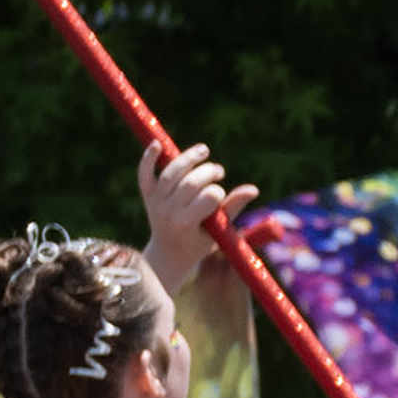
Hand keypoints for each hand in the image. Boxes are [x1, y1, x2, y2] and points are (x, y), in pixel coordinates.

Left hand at [141, 137, 250, 287]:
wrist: (168, 254)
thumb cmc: (199, 244)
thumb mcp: (219, 231)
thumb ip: (234, 207)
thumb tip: (253, 189)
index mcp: (187, 224)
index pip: (208, 198)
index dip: (218, 192)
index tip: (222, 195)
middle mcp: (168, 212)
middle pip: (189, 183)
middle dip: (208, 172)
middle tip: (219, 172)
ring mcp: (156, 203)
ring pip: (170, 173)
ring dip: (188, 158)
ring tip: (204, 151)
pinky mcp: (148, 195)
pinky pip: (144, 174)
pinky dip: (148, 158)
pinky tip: (157, 143)